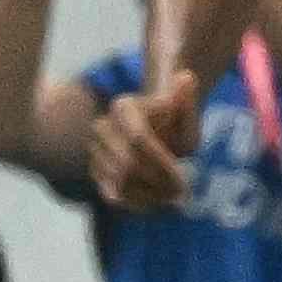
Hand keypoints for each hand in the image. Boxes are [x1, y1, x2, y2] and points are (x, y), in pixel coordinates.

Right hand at [86, 62, 202, 211]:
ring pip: (118, 182)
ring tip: (172, 200)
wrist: (152, 128)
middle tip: (181, 196)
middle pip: (126, 164)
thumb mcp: (187, 114)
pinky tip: (156, 204)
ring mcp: (94, 148)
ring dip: (148, 196)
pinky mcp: (94, 169)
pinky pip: (110, 193)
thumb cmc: (174, 122)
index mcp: (122, 107)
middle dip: (156, 184)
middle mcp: (102, 126)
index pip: (138, 140)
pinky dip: (135, 203)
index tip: (184, 182)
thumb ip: (187, 103)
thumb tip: (185, 77)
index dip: (161, 165)